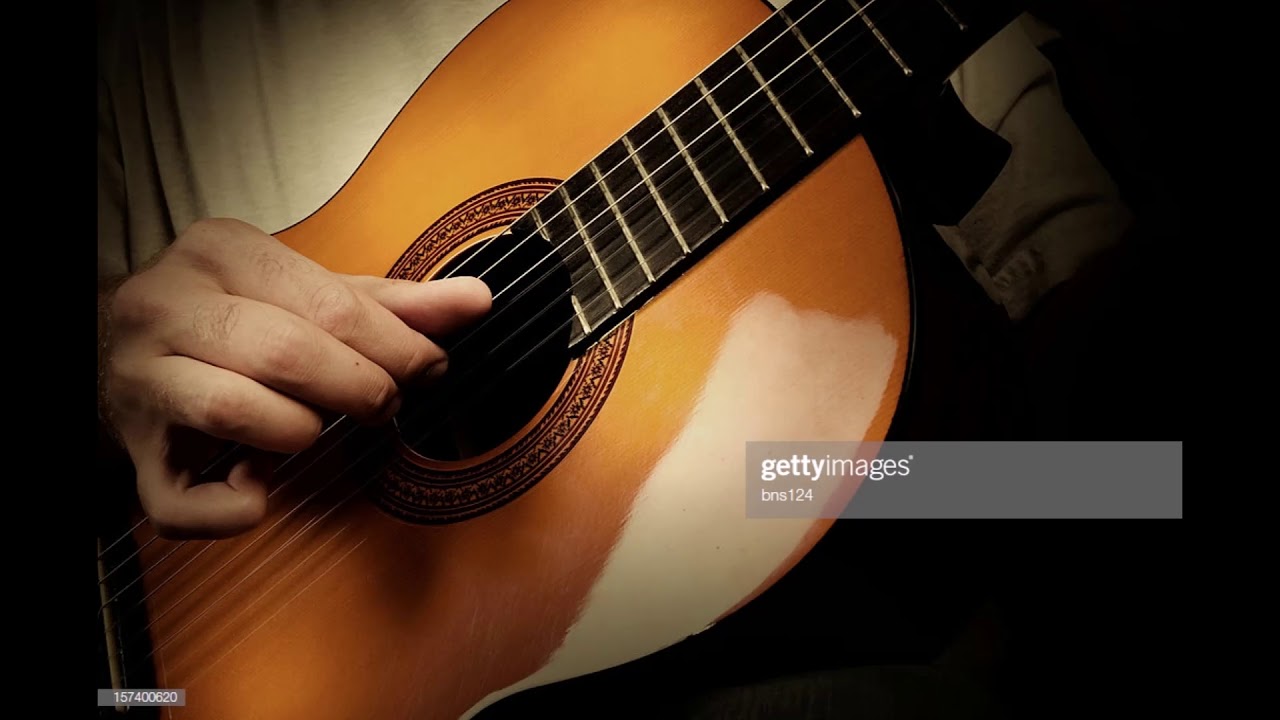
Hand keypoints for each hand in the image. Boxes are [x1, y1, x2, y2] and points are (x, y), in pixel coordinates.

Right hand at [99, 218, 490, 538]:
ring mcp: (140, 379)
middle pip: (285, 353)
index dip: (395, 346)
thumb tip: (476, 300)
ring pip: (234, 410)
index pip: (327, 303)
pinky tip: (257, 488)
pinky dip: (234, 510)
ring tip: (313, 427)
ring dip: (299, 433)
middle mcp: (166, 306)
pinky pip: (182, 500)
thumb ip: (393, 303)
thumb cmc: (236, 319)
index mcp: (219, 252)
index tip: (429, 368)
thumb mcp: (310, 295)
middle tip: (384, 404)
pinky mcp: (133, 452)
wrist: (116, 349)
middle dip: (359, 389)